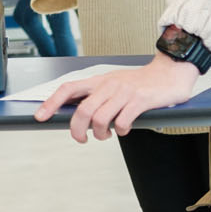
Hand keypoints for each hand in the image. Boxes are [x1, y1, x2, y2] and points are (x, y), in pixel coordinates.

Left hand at [33, 54, 199, 141]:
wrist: (170, 72)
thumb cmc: (140, 83)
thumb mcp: (114, 85)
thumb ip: (97, 97)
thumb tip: (78, 116)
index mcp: (99, 81)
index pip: (68, 88)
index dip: (51, 102)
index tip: (40, 116)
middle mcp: (108, 85)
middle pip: (82, 110)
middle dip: (77, 130)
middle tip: (82, 139)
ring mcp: (124, 92)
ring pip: (100, 119)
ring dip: (100, 134)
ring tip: (107, 134)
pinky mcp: (140, 100)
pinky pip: (122, 122)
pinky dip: (120, 131)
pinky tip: (124, 129)